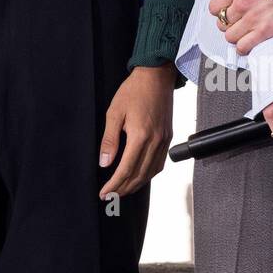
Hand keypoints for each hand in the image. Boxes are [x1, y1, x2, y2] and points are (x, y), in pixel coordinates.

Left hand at [97, 65, 174, 198]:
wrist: (156, 76)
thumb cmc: (134, 90)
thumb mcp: (114, 112)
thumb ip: (110, 140)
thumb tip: (104, 162)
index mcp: (140, 136)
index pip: (126, 169)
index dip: (114, 185)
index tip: (104, 193)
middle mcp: (155, 142)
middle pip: (139, 175)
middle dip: (123, 189)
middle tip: (110, 196)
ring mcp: (164, 141)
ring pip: (151, 173)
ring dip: (136, 185)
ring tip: (122, 190)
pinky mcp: (168, 137)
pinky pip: (159, 163)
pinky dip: (148, 174)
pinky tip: (140, 175)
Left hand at [205, 0, 272, 54]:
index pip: (214, 8)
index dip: (220, 10)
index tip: (229, 9)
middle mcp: (243, 3)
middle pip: (222, 23)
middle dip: (229, 22)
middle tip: (240, 20)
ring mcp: (254, 18)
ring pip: (230, 36)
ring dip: (236, 35)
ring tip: (245, 30)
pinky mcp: (266, 31)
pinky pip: (243, 47)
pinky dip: (243, 48)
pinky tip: (248, 42)